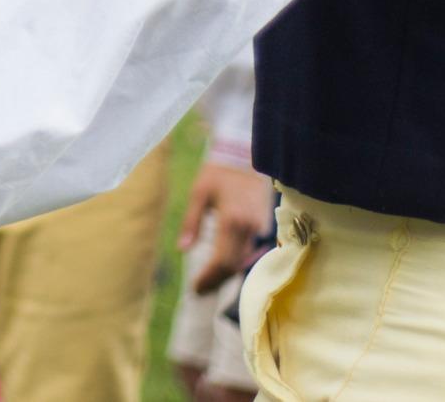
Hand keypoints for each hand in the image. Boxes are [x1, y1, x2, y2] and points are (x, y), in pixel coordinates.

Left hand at [177, 160, 273, 291]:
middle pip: (233, 265)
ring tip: (207, 281)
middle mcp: (247, 227)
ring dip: (225, 273)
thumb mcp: (199, 194)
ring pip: (242, 259)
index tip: (195, 288)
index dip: (208, 278)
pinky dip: (234, 261)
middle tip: (199, 290)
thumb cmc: (218, 172)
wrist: (243, 154)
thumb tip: (183, 250)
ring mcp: (258, 226)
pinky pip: (248, 250)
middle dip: (216, 281)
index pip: (220, 260)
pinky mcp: (262, 223)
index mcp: (230, 220)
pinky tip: (222, 265)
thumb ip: (192, 223)